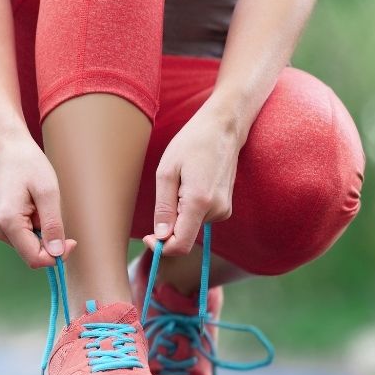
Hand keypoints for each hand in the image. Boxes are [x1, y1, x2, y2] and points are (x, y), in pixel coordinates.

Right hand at [0, 136, 76, 268]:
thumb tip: (57, 253)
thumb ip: (53, 225)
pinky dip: (34, 226)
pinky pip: (23, 237)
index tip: (72, 241)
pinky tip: (32, 207)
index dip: (57, 255)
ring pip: (28, 246)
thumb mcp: (48, 192)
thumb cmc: (29, 165)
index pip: (35, 258)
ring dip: (41, 232)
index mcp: (8, 222)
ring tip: (39, 205)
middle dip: (49, 241)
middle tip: (54, 213)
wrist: (9, 150)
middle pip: (31, 254)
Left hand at [143, 98, 241, 257]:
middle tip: (165, 193)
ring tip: (181, 182)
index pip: (181, 245)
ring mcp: (224, 209)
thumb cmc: (191, 143)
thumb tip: (160, 237)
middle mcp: (216, 211)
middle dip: (169, 225)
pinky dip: (189, 208)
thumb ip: (164, 207)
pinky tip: (191, 183)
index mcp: (199, 202)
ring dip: (180, 212)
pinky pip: (200, 217)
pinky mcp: (226, 207)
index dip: (161, 247)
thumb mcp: (166, 172)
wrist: (222, 127)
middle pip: (185, 236)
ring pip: (192, 226)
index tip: (148, 237)